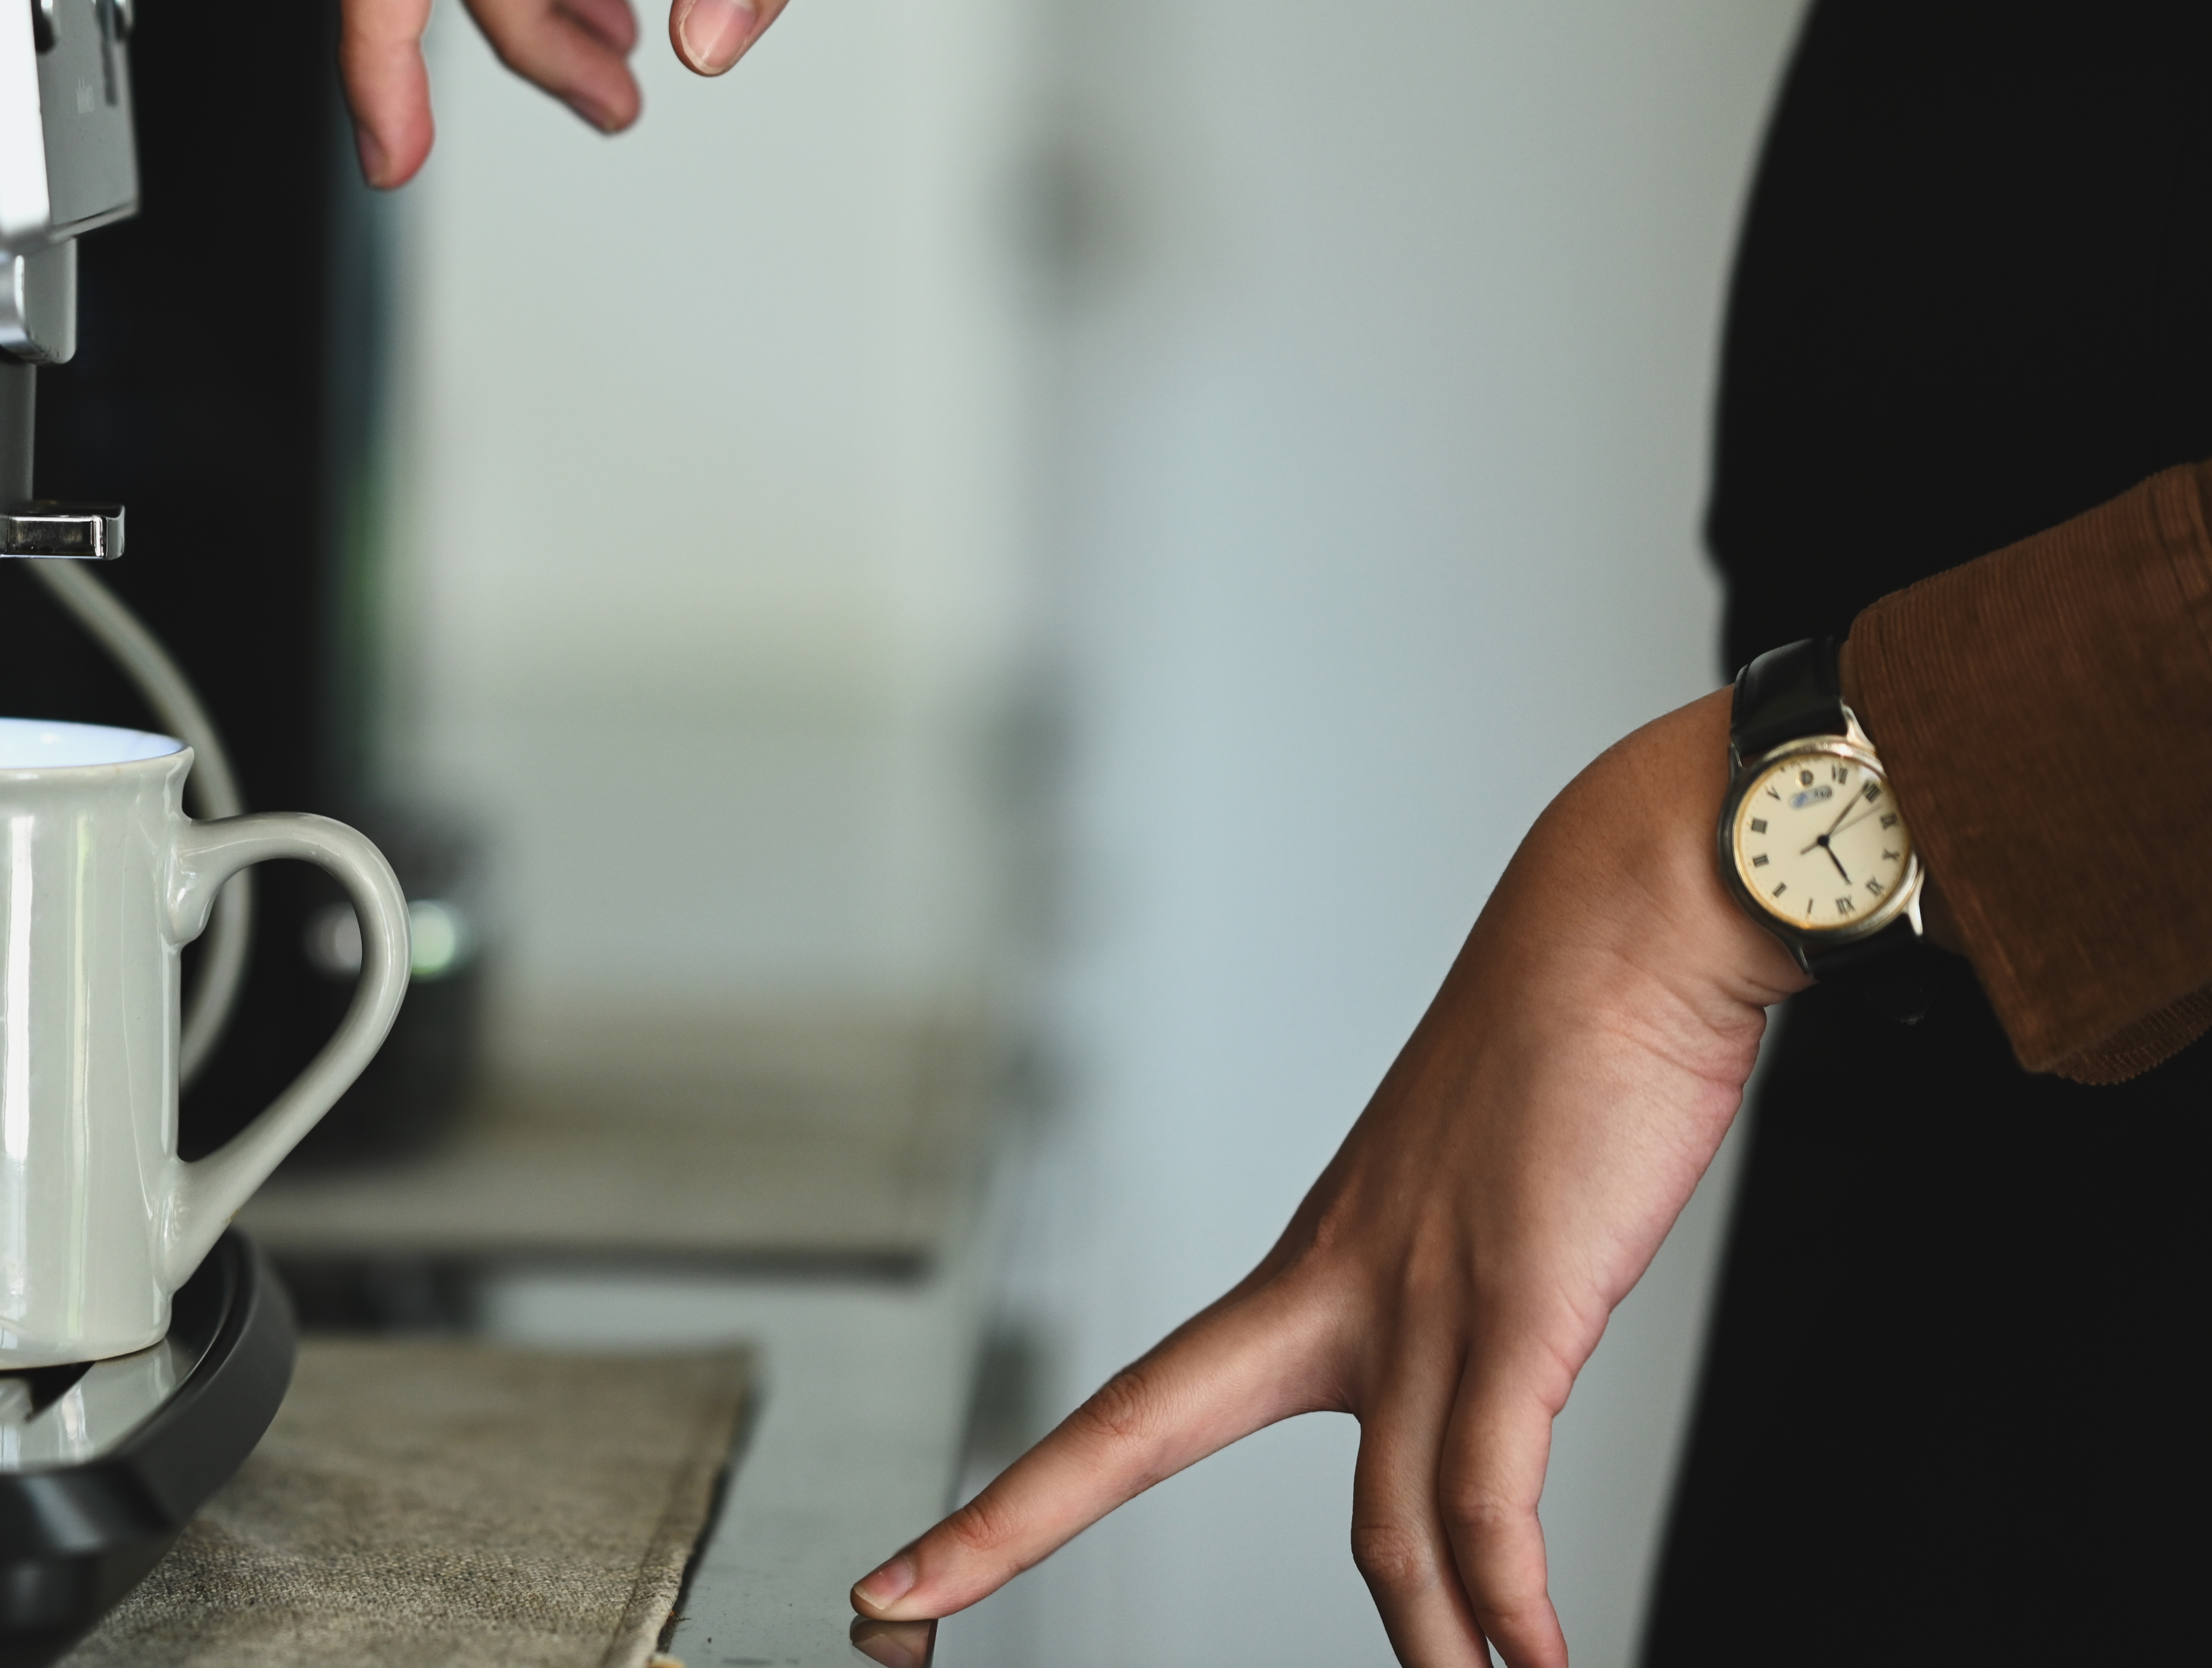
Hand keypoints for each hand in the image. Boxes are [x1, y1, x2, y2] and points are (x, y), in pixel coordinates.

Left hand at [851, 691, 1805, 1666]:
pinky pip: (1492, 1502)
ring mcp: (1418, 1300)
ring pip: (1384, 1534)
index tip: (898, 1570)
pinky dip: (1513, 1608)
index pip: (1122, 1409)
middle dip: (1006, 1530)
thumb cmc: (1567, 1057)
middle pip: (1145, 1440)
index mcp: (1312, 1271)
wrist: (1625, 930)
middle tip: (898, 1614)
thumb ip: (1462, 1300)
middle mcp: (1334, 1289)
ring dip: (1434, 1652)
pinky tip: (1536, 1666)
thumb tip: (1494, 1363)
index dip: (1006, 1500)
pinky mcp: (1519, 1308)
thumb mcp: (1482, 1200)